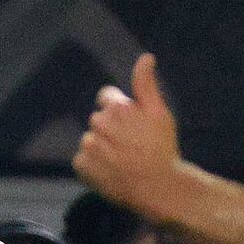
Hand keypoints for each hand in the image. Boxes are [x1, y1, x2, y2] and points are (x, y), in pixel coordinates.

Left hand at [73, 54, 183, 218]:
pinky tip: (111, 170)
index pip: (106, 97)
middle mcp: (98, 123)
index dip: (120, 109)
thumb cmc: (161, 148)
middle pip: (99, 119)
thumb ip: (146, 84)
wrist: (156, 186)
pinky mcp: (82, 165)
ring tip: (122, 159)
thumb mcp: (159, 112)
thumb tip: (145, 57)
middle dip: (112, 128)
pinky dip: (94, 164)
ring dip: (102, 146)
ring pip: (91, 139)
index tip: (132, 124)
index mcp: (116, 107)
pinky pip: (83, 159)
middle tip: (131, 144)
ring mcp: (88, 145)